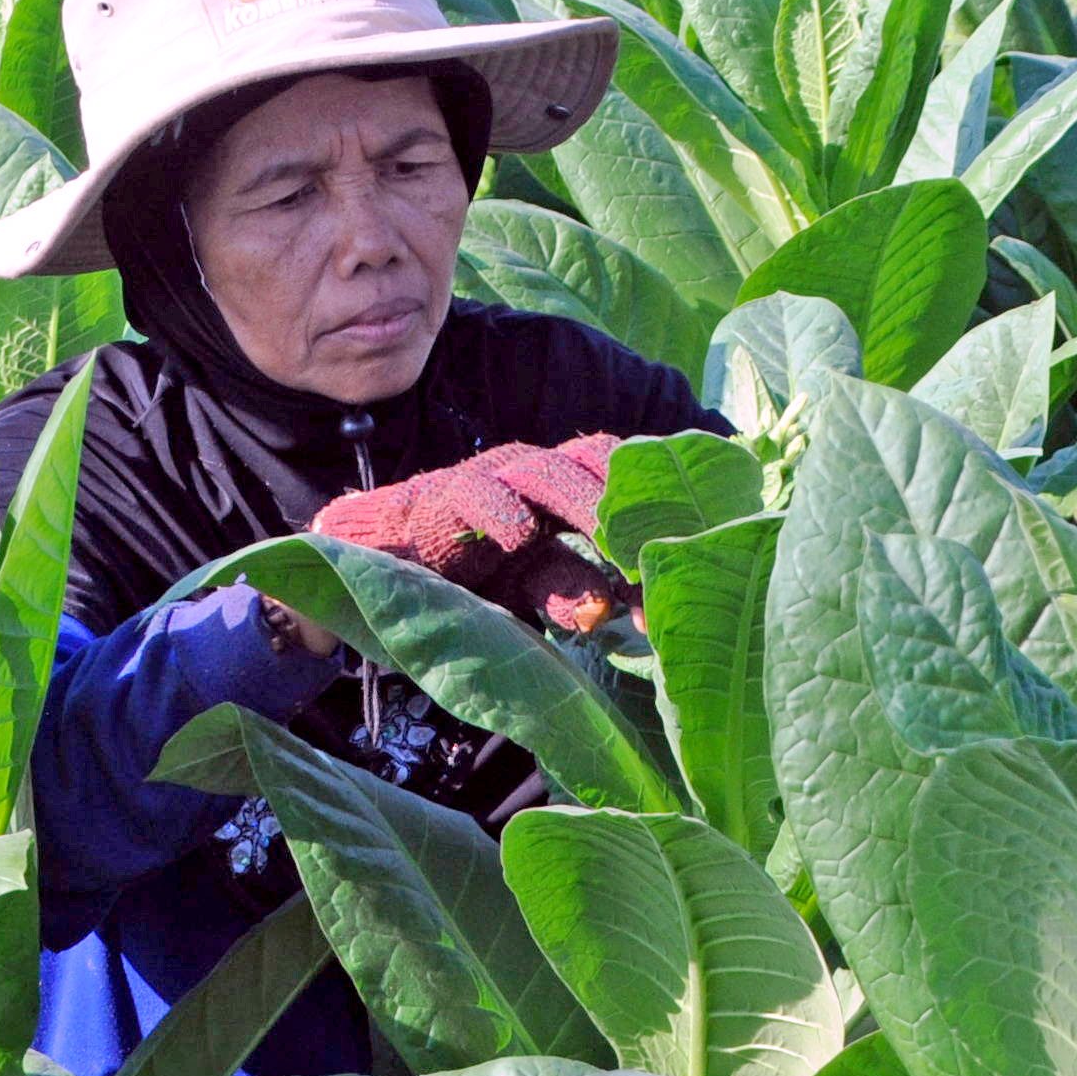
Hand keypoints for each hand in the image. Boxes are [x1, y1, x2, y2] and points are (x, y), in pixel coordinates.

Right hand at [312, 435, 633, 631]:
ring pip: (548, 471)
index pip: (627, 480)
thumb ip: (567, 596)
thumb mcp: (528, 594)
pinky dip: (501, 511)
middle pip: (599, 464)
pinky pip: (477, 494)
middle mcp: (538, 477)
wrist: (380, 566)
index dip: (662, 508)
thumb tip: (606, 611)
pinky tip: (518, 536)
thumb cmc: (468, 578)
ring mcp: (493, 480)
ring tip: (610, 540)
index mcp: (569, 495)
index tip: (695, 548)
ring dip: (583, 504)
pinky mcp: (446, 497)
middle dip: (632, 505)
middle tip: (660, 548)